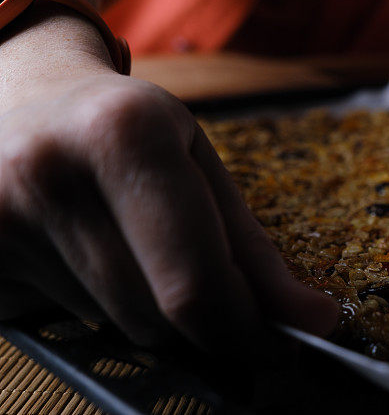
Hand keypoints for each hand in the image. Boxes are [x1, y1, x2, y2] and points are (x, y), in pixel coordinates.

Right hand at [0, 67, 338, 349]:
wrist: (30, 96)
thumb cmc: (130, 128)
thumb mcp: (201, 162)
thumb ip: (253, 248)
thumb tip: (307, 319)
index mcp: (123, 135)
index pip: (193, 282)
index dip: (247, 330)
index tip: (283, 344)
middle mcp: (49, 174)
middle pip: (155, 314)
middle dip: (205, 319)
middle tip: (220, 291)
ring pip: (116, 325)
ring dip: (152, 310)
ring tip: (140, 247)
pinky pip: (68, 322)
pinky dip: (103, 306)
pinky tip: (94, 254)